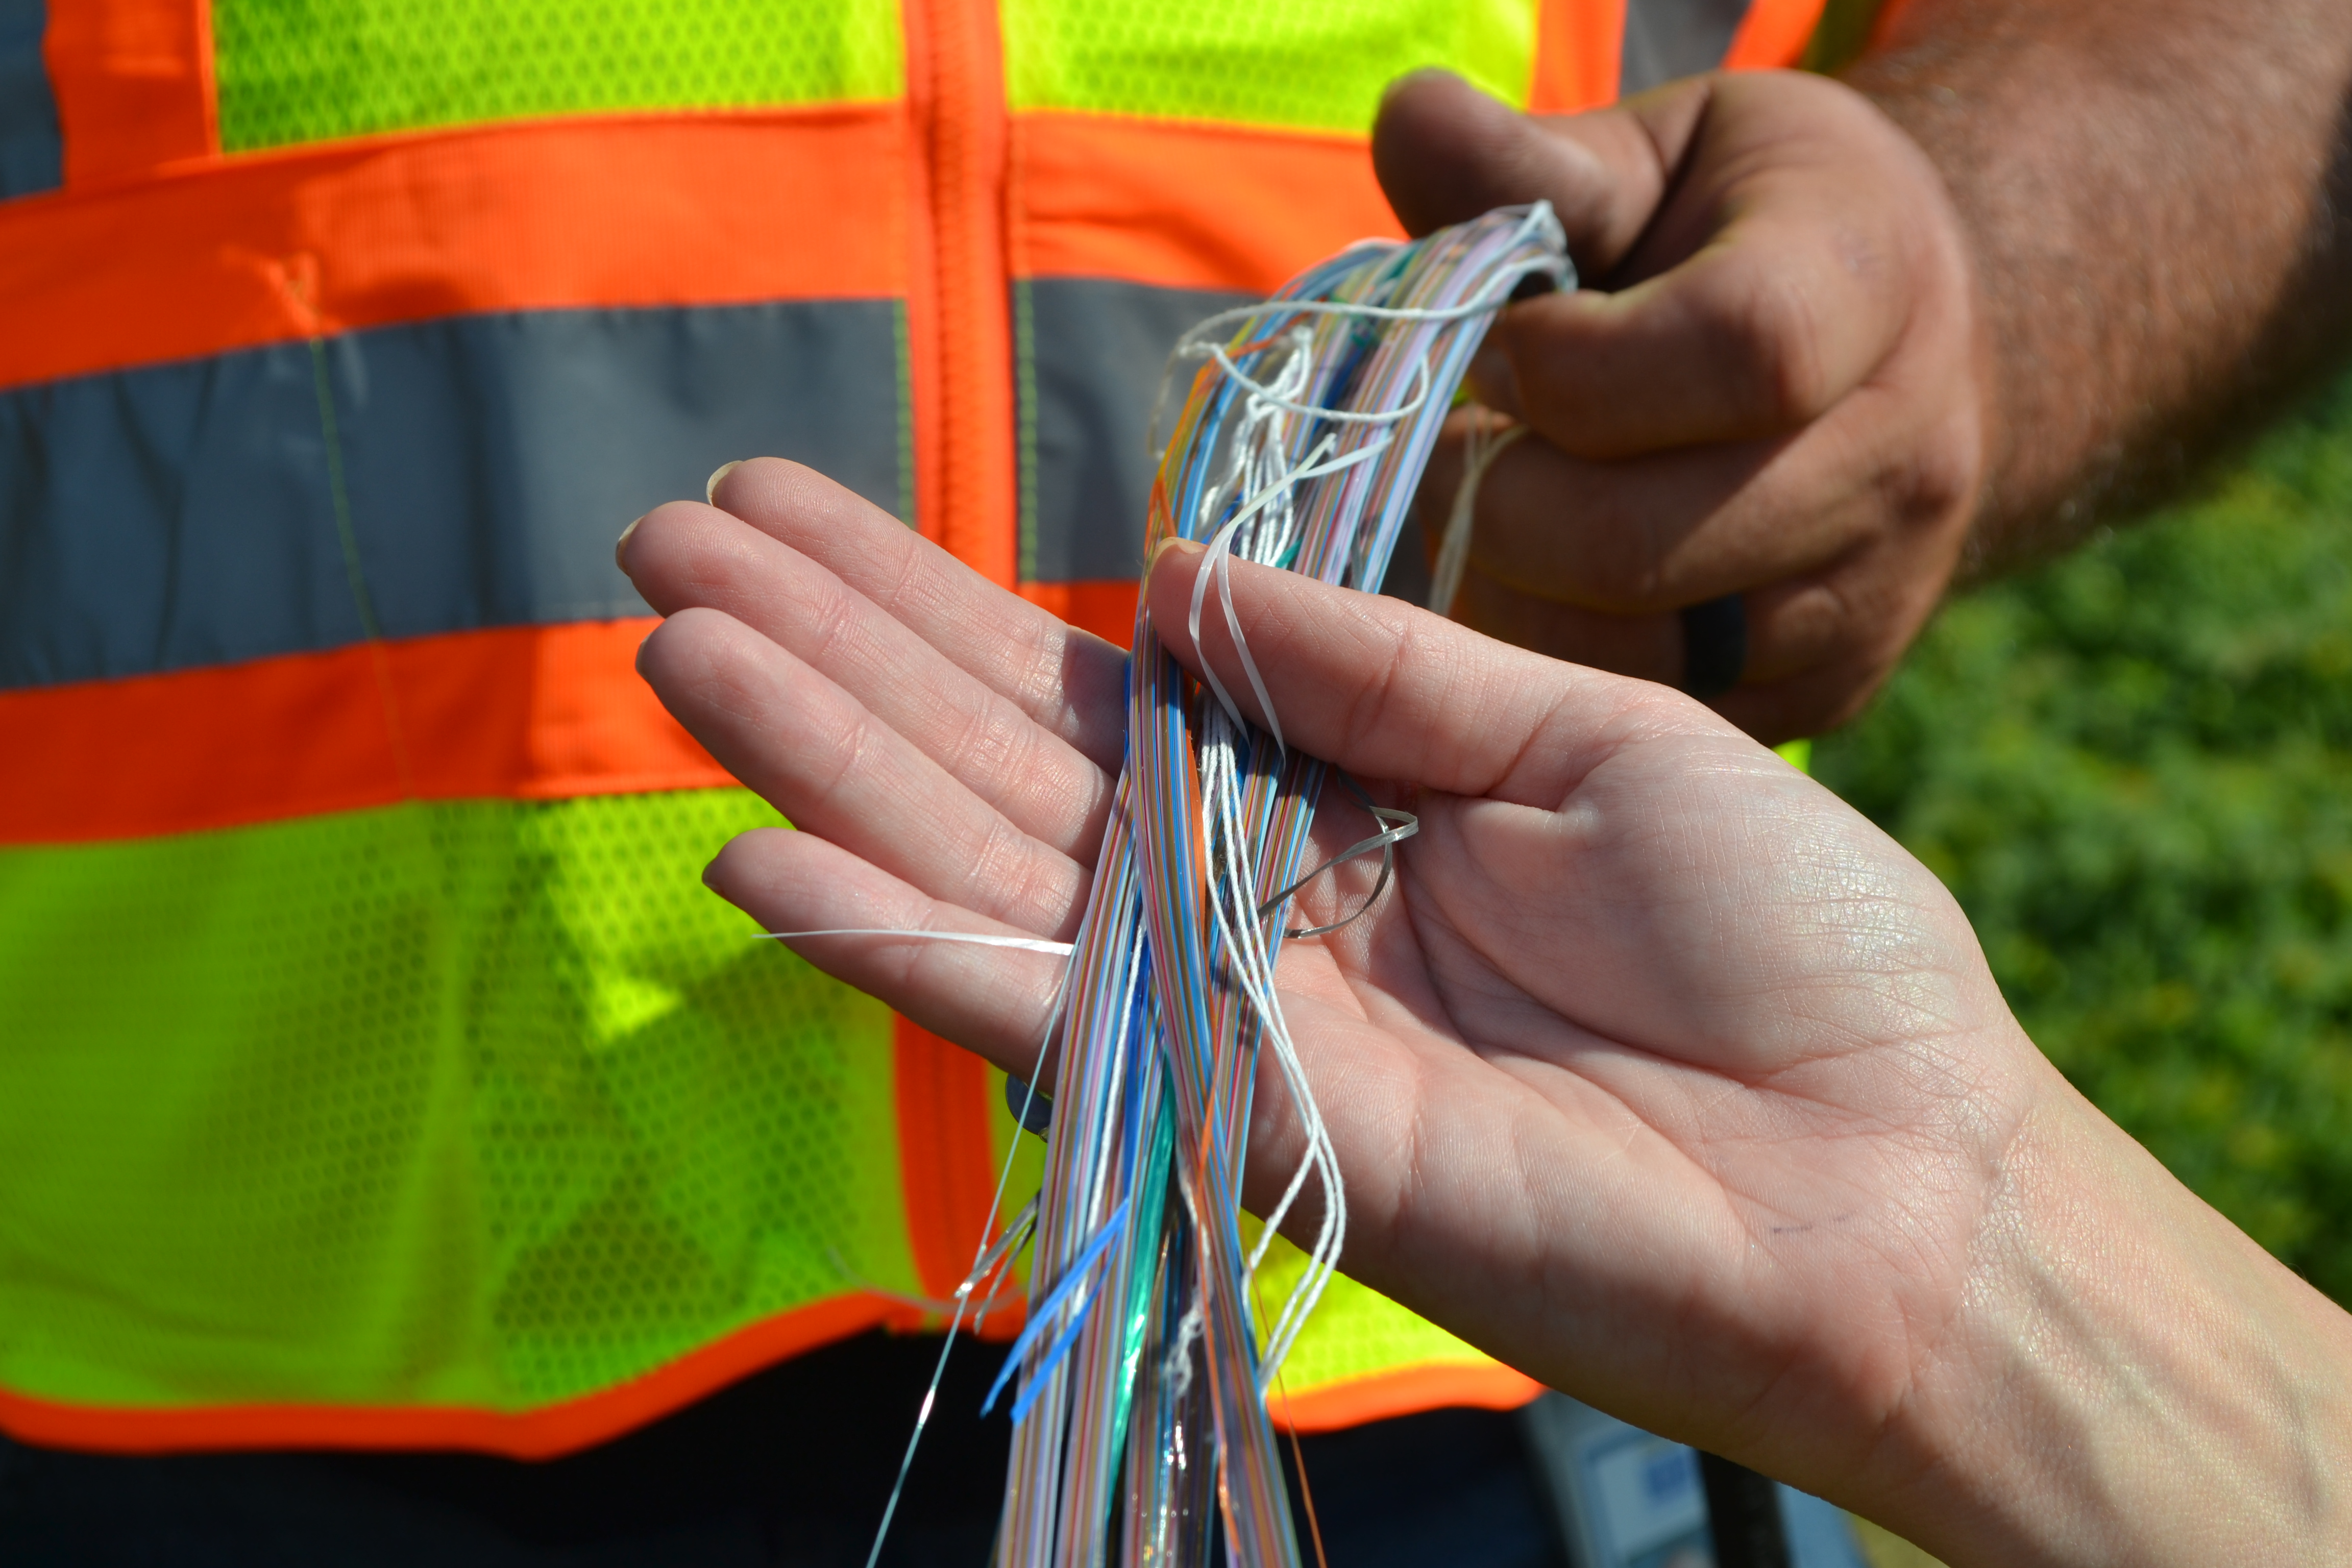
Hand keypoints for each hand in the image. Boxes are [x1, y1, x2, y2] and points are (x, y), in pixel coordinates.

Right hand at [622, 459, 2351, 1566]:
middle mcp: (1242, 900)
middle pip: (994, 765)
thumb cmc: (1783, 935)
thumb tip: (1171, 591)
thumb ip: (1372, 668)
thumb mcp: (1587, 724)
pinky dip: (905, 952)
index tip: (791, 505)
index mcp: (1323, 795)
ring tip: (674, 649)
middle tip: (664, 543)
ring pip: (983, 873)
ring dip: (820, 768)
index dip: (933, 600)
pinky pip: (1047, 1025)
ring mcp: (1225, 1014)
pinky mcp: (1240, 1120)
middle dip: (830, 657)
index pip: (1085, 686)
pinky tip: (767, 868)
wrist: (1890, 1171)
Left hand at [1371, 70, 1984, 742]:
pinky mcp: (1828, 689)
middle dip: (1495, 508)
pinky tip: (1527, 594)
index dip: (1569, 369)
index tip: (1491, 351)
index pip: (1733, 350)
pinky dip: (1559, 672)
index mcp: (1870, 281)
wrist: (1896, 353)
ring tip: (1471, 525)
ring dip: (1509, 603)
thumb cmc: (1745, 232)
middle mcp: (1903, 452)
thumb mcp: (1656, 157)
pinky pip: (1657, 709)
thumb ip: (1528, 161)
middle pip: (1650, 537)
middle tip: (1434, 461)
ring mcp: (1873, 592)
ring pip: (1637, 653)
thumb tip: (1407, 115)